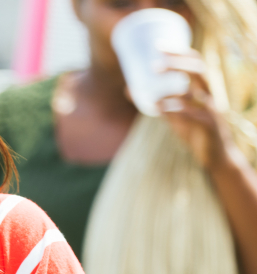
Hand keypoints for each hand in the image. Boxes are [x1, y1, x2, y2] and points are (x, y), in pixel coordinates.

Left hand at [156, 50, 242, 171]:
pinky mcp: (210, 126)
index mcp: (203, 87)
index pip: (195, 61)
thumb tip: (128, 88)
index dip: (178, 52)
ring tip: (153, 96)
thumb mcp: (172, 114)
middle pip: (198, 70)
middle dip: (177, 64)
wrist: (215, 156)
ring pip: (197, 92)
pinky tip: (160, 109)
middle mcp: (210, 94)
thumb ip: (155, 100)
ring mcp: (211, 110)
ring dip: (172, 91)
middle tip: (154, 66)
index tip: (158, 45)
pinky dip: (176, 111)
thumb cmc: (194, 130)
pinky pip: (195, 115)